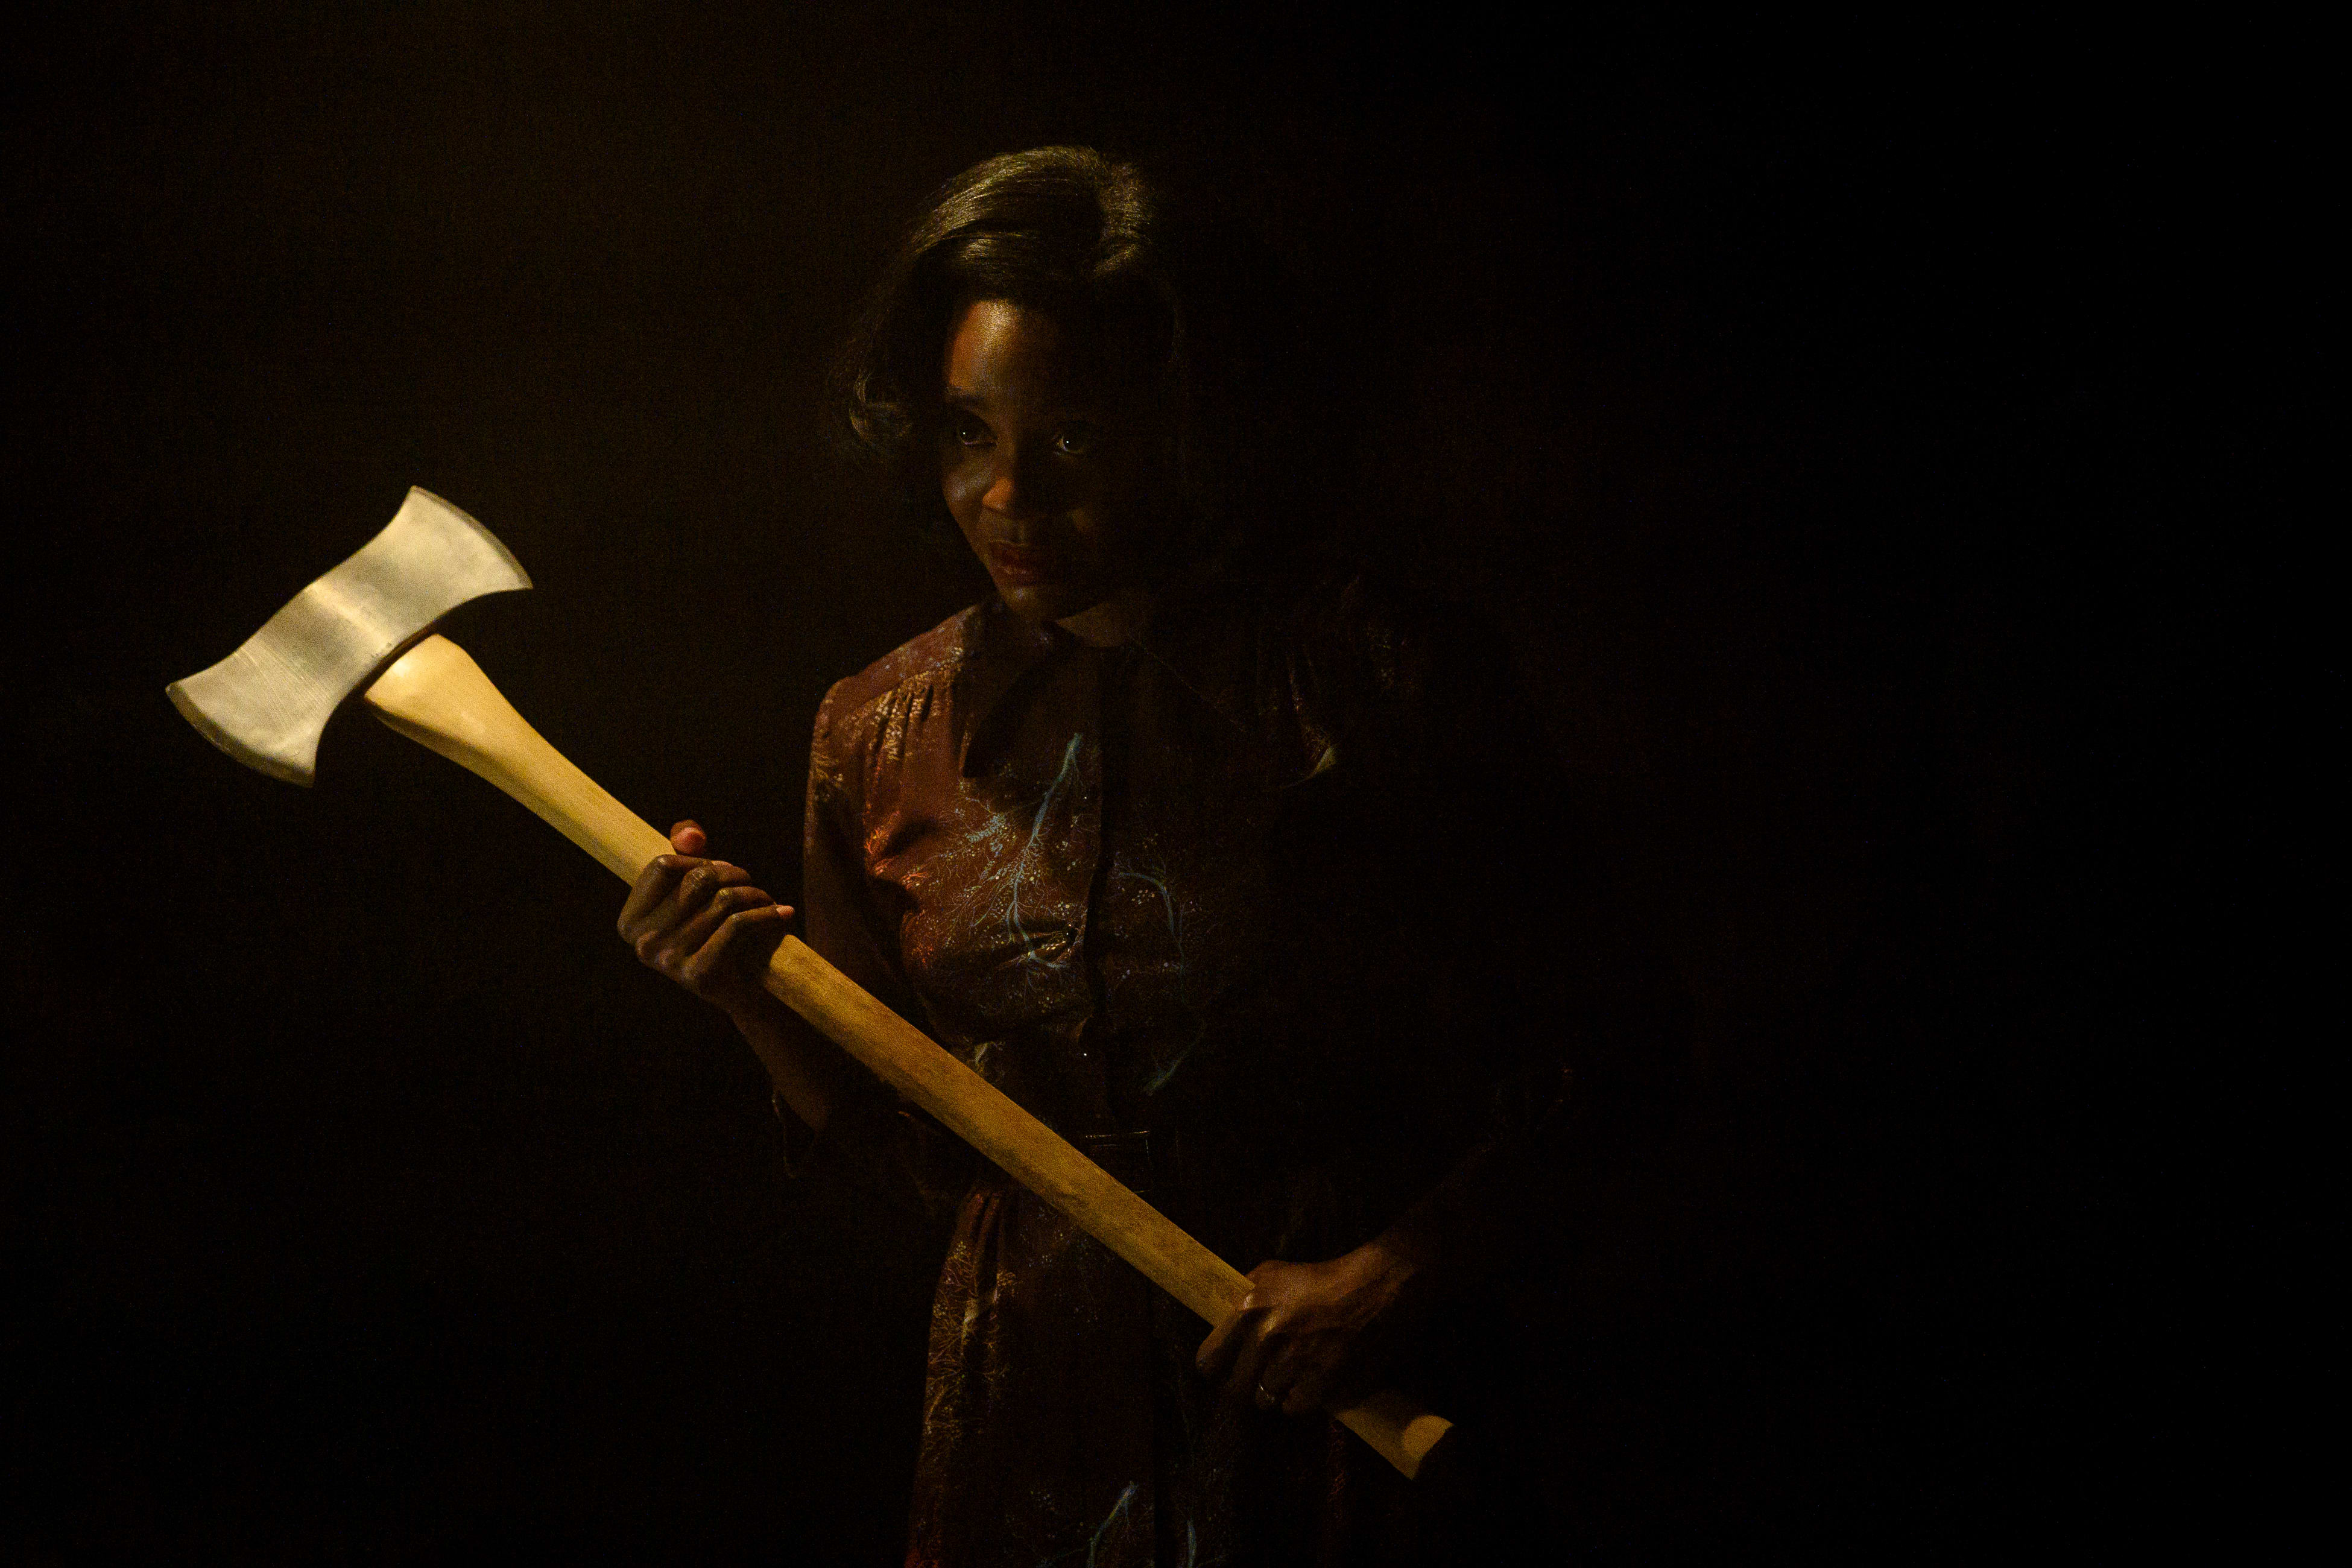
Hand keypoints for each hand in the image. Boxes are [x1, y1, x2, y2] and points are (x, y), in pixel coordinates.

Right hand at [616, 820, 793, 1019]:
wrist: (747, 989)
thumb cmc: (721, 929)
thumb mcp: (700, 887)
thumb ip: (688, 850)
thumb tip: (690, 835)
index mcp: (630, 922)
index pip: (664, 864)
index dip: (701, 861)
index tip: (723, 872)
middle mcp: (642, 944)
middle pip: (697, 880)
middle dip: (735, 875)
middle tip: (751, 886)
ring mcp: (668, 962)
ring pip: (723, 900)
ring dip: (756, 895)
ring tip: (766, 901)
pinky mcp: (699, 975)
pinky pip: (738, 925)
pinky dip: (767, 914)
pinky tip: (783, 914)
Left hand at [1194, 1236, 1431, 1417]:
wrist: (1370, 1290)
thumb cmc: (1317, 1280)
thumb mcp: (1269, 1275)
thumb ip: (1240, 1301)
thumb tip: (1218, 1325)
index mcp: (1248, 1310)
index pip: (1208, 1361)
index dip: (1215, 1368)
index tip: (1223, 1369)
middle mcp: (1266, 1339)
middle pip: (1235, 1390)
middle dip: (1244, 1386)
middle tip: (1256, 1377)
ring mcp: (1294, 1363)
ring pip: (1265, 1399)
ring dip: (1274, 1391)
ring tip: (1290, 1374)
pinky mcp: (1321, 1383)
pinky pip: (1294, 1407)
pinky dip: (1300, 1399)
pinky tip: (1308, 1381)